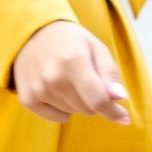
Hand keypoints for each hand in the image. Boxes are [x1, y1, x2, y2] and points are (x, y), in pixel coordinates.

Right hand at [12, 21, 132, 124]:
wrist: (33, 34)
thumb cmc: (71, 42)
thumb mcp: (96, 48)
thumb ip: (110, 73)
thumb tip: (119, 98)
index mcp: (74, 61)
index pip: (98, 100)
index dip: (114, 112)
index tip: (124, 118)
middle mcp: (54, 77)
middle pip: (87, 110)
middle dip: (94, 100)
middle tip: (87, 81)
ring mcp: (38, 90)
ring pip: (73, 113)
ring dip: (77, 102)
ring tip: (68, 80)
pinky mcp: (28, 99)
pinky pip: (57, 118)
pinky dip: (62, 109)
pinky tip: (56, 90)